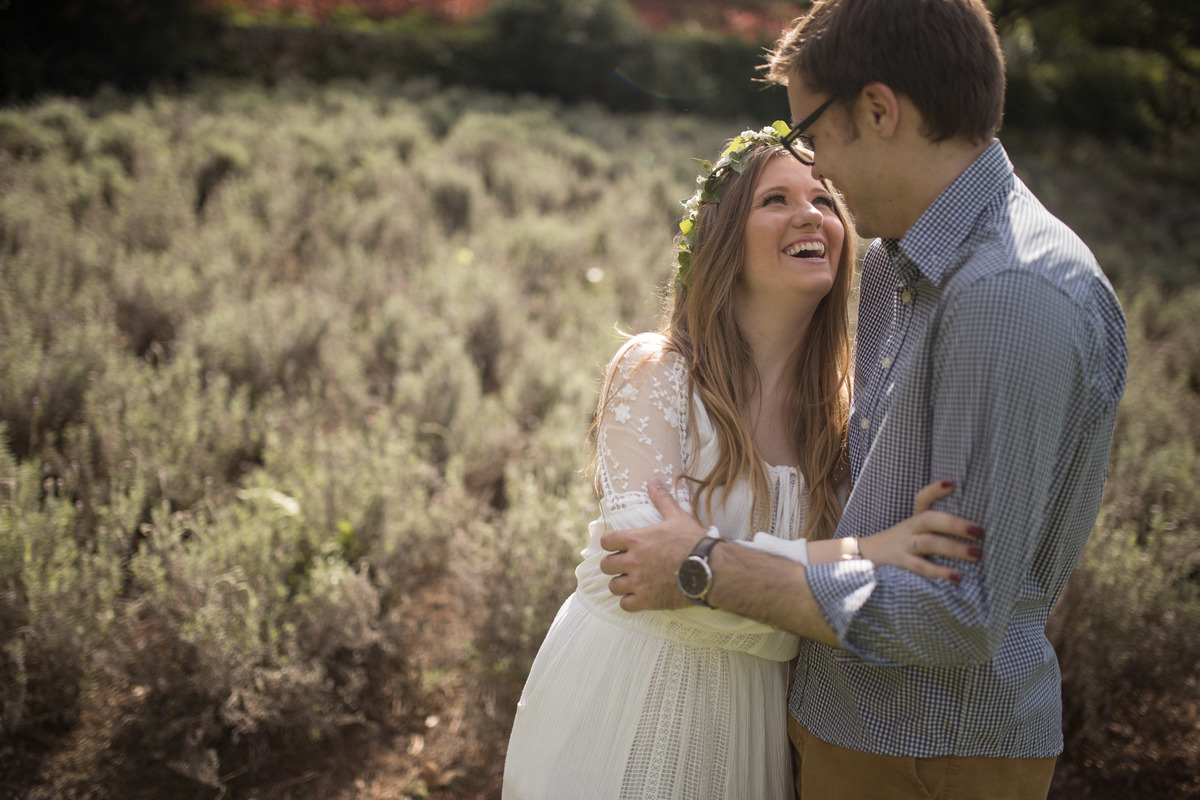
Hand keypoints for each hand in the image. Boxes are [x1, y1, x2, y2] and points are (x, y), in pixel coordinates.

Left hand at [599, 479, 706, 610]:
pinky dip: (629, 602)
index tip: (618, 545)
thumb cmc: (693, 541)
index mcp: (635, 539)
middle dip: (614, 564)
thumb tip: (653, 481)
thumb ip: (661, 499)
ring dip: (620, 584)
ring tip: (631, 582)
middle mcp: (632, 561)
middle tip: (625, 565)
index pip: (605, 541)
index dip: (611, 543)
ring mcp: (638, 582)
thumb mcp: (677, 517)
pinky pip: (625, 604)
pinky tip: (638, 597)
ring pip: (613, 586)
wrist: (709, 568)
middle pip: (605, 565)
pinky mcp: (646, 600)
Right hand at [856, 480, 983, 582]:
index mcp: (914, 520)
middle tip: (979, 531)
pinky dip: (938, 572)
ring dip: (954, 548)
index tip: (952, 483)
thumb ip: (935, 529)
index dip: (935, 490)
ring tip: (976, 554)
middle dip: (955, 524)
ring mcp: (904, 545)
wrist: (864, 557)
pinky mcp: (900, 562)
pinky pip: (920, 567)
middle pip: (930, 520)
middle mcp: (909, 529)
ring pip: (928, 543)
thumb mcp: (912, 532)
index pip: (923, 499)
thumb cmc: (899, 545)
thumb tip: (972, 531)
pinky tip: (956, 577)